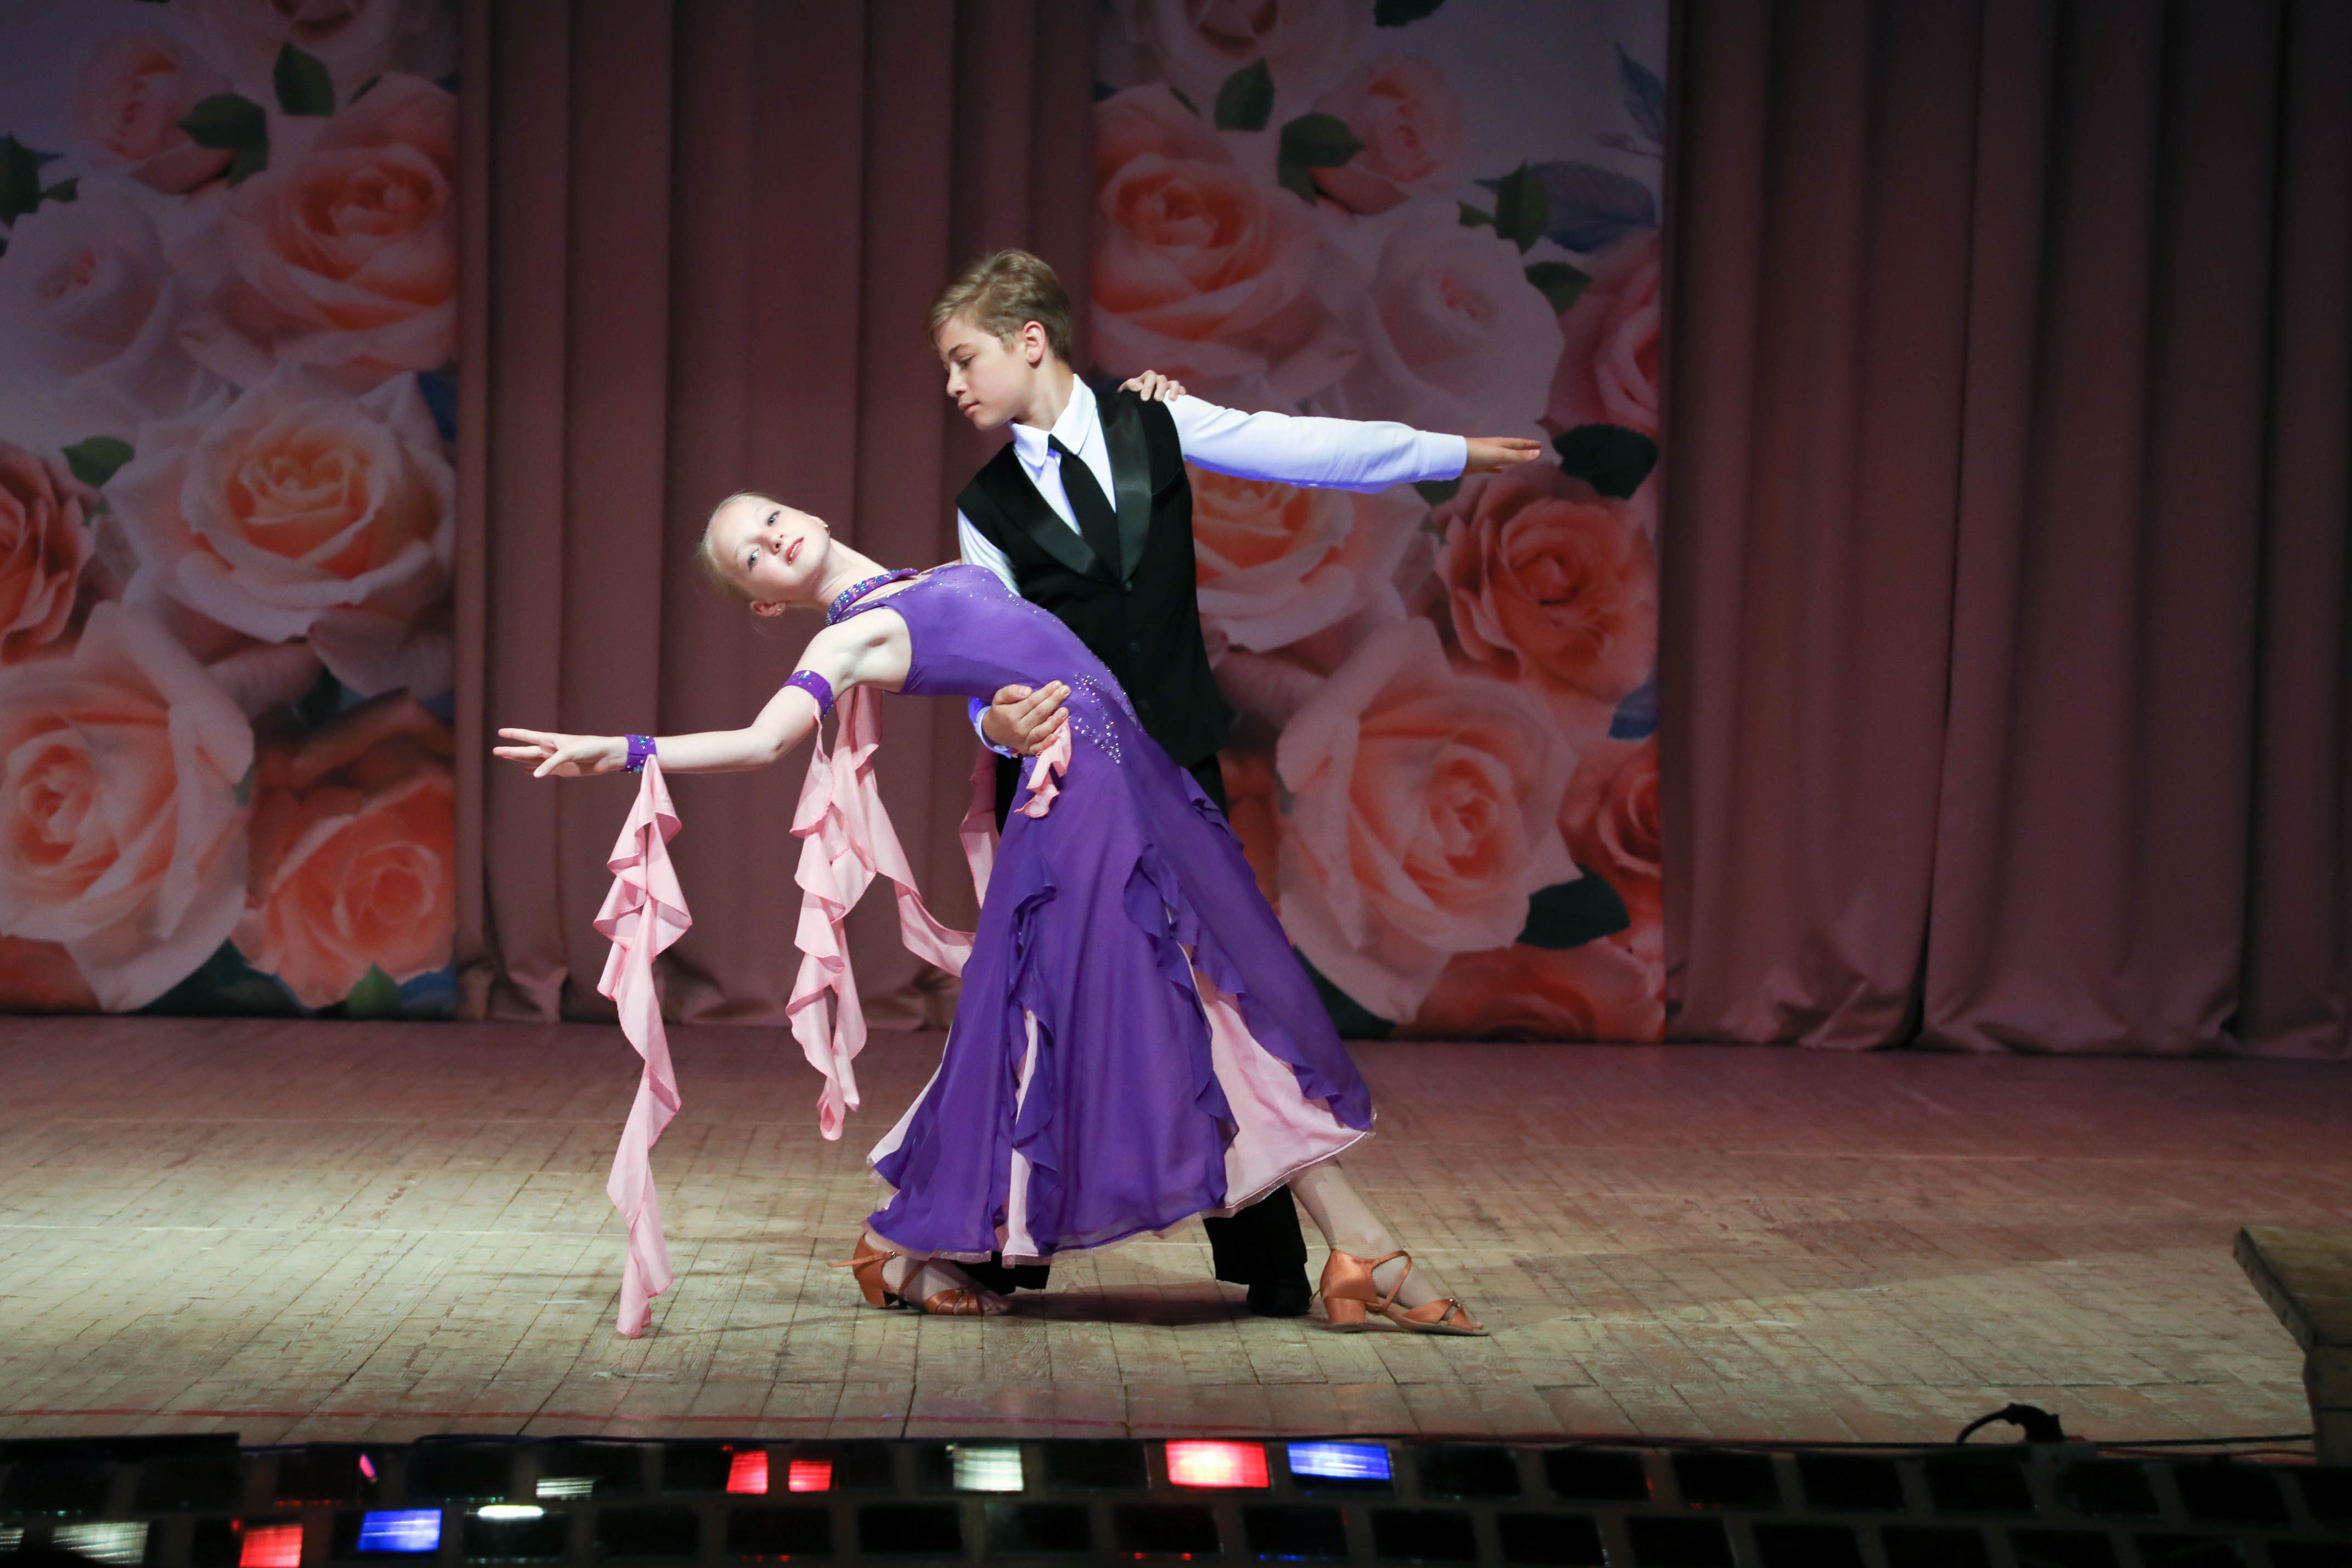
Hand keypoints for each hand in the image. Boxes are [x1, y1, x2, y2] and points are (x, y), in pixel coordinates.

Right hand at [494, 727, 624, 777]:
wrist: (606, 756)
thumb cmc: (589, 748)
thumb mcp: (568, 753)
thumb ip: (550, 764)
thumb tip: (534, 775)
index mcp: (551, 739)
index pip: (528, 736)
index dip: (514, 734)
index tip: (500, 732)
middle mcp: (551, 749)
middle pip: (526, 750)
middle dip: (511, 751)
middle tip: (495, 751)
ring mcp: (555, 760)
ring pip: (532, 760)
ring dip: (519, 760)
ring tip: (505, 757)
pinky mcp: (562, 770)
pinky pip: (545, 770)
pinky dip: (535, 771)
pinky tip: (527, 771)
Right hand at [980, 682, 1070, 756]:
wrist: (993, 732)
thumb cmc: (1000, 711)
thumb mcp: (999, 698)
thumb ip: (1011, 692)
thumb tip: (1028, 691)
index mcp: (1012, 714)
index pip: (1032, 701)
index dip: (1046, 692)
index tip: (1057, 684)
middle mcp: (1019, 728)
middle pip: (1040, 714)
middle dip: (1054, 701)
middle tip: (1066, 690)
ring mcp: (1024, 740)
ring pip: (1042, 730)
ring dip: (1055, 721)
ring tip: (1065, 710)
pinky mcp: (1028, 749)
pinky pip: (1039, 748)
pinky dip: (1048, 743)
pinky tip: (1057, 735)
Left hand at [1119, 369, 1187, 402]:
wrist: (1129, 403)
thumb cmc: (1127, 396)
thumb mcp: (1124, 390)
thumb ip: (1130, 385)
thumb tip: (1139, 386)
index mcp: (1144, 378)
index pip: (1149, 377)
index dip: (1148, 387)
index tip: (1144, 399)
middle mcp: (1155, 380)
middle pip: (1161, 379)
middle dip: (1160, 389)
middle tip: (1157, 400)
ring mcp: (1163, 386)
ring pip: (1172, 382)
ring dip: (1173, 389)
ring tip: (1172, 399)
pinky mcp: (1169, 392)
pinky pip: (1178, 388)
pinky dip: (1181, 389)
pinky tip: (1182, 394)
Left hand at [1462, 436, 1544, 474]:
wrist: (1454, 457)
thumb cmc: (1478, 454)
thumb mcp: (1501, 455)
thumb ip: (1519, 456)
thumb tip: (1539, 454)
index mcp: (1501, 444)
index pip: (1519, 443)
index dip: (1530, 445)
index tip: (1540, 445)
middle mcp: (1494, 448)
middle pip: (1512, 448)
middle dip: (1523, 449)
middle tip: (1534, 450)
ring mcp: (1486, 456)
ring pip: (1503, 456)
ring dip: (1512, 458)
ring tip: (1520, 460)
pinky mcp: (1478, 465)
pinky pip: (1491, 465)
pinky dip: (1497, 468)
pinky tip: (1499, 471)